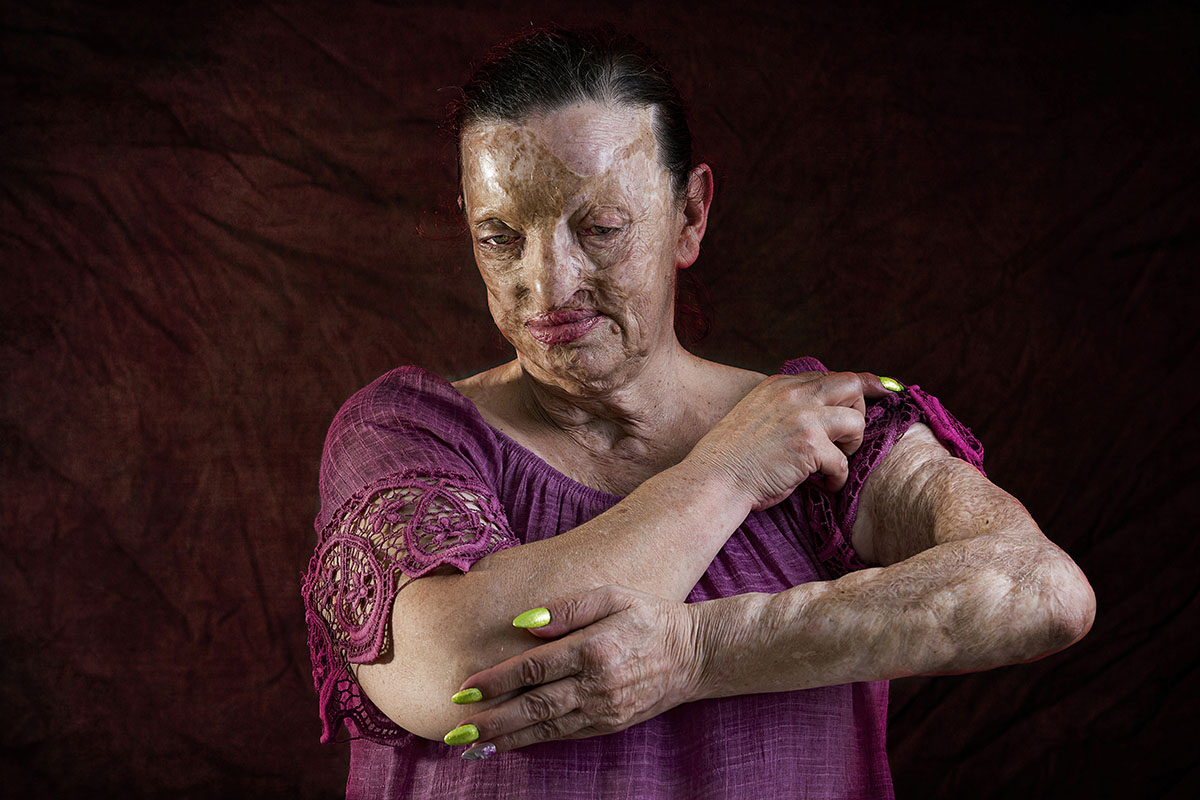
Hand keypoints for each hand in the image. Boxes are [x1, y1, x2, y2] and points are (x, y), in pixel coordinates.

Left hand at [447, 585, 701, 756]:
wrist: (694, 654)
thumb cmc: (648, 616)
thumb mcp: (612, 595)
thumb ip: (568, 607)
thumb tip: (524, 624)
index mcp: (594, 649)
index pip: (534, 668)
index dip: (496, 681)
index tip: (465, 690)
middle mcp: (597, 685)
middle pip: (534, 706)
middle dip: (491, 720)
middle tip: (455, 730)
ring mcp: (604, 710)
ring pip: (546, 727)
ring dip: (506, 737)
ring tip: (472, 744)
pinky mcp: (610, 725)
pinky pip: (564, 735)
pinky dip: (533, 741)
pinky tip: (509, 743)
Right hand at [686, 371, 892, 508]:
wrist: (715, 478)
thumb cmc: (734, 458)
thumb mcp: (758, 415)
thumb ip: (788, 408)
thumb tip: (825, 416)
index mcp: (779, 385)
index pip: (831, 375)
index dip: (863, 384)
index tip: (885, 389)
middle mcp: (793, 394)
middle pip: (852, 387)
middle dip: (858, 412)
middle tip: (845, 439)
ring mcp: (803, 418)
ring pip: (856, 422)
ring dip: (850, 446)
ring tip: (832, 463)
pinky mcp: (809, 445)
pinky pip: (843, 462)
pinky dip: (837, 478)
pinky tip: (822, 485)